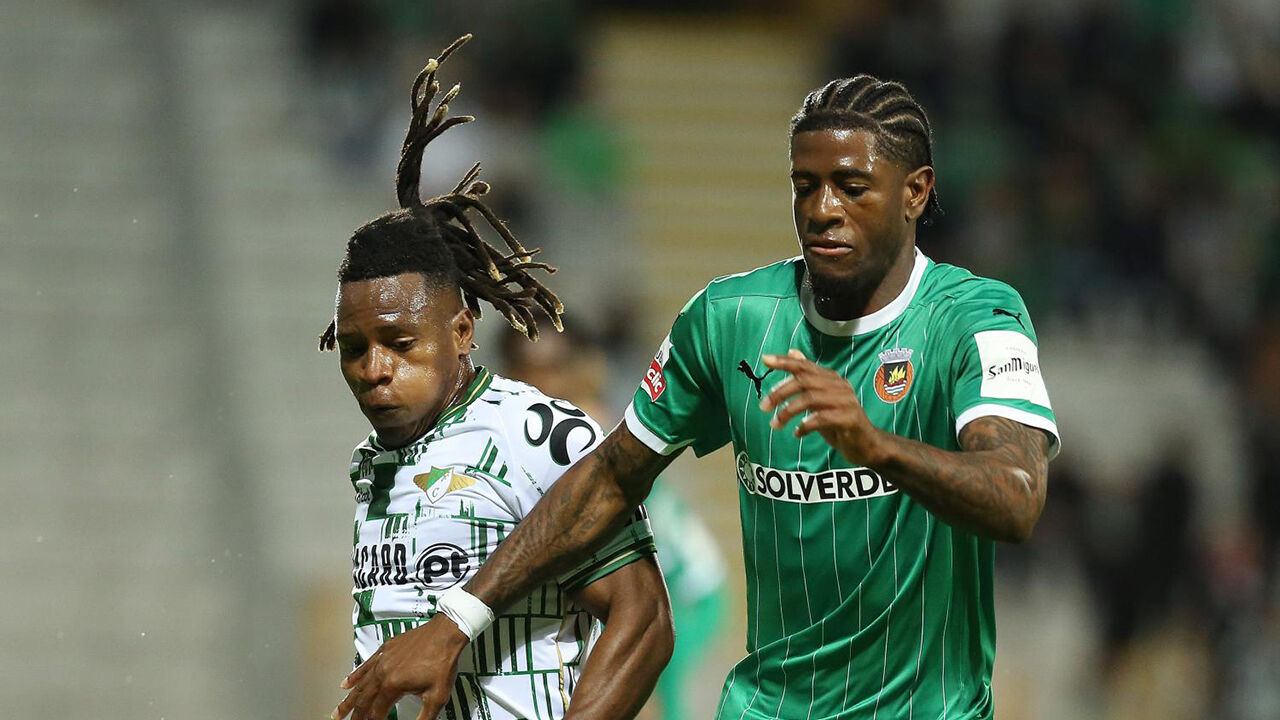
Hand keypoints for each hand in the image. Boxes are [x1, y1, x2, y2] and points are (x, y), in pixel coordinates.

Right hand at [333, 614, 468, 719]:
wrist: (446, 633)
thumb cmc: (443, 661)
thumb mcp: (437, 697)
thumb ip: (424, 718)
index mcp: (393, 685)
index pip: (376, 712)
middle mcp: (383, 672)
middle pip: (364, 700)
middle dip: (354, 715)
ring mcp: (383, 660)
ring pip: (360, 683)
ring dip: (348, 699)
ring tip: (338, 711)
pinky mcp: (386, 649)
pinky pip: (365, 665)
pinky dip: (354, 675)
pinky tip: (346, 683)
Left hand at [759, 349, 886, 465]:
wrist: (865, 445)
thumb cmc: (839, 421)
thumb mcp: (819, 399)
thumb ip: (807, 378)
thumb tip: (793, 352)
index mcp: (830, 379)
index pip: (805, 366)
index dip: (785, 361)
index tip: (765, 360)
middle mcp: (839, 385)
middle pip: (804, 381)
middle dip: (780, 393)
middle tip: (763, 407)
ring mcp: (846, 401)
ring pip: (811, 399)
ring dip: (788, 411)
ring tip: (776, 424)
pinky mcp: (850, 418)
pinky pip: (823, 418)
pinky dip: (806, 425)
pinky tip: (797, 433)